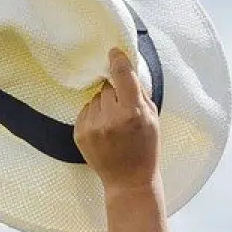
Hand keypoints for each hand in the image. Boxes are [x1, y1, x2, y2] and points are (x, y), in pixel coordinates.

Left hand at [75, 46, 160, 195]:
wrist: (128, 180)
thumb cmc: (145, 147)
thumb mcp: (152, 118)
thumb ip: (139, 93)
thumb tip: (125, 68)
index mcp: (132, 112)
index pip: (122, 76)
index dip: (118, 61)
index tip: (113, 52)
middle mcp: (110, 118)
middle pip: (107, 87)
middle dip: (115, 93)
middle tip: (123, 109)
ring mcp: (93, 127)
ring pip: (95, 98)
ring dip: (103, 105)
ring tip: (113, 123)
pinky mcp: (80, 134)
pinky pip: (85, 111)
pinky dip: (94, 115)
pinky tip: (104, 130)